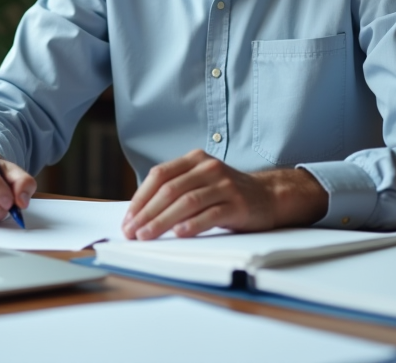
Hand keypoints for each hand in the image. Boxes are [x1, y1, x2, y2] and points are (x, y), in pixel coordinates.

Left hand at [121, 150, 328, 239]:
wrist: (268, 196)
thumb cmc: (226, 193)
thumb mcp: (200, 181)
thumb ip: (175, 189)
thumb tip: (139, 213)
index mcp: (194, 159)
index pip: (159, 176)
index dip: (140, 198)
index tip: (128, 219)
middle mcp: (209, 168)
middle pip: (170, 190)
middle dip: (147, 213)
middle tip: (132, 232)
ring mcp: (224, 185)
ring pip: (187, 202)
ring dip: (162, 221)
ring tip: (147, 236)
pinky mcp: (238, 204)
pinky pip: (210, 214)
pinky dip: (192, 224)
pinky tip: (178, 234)